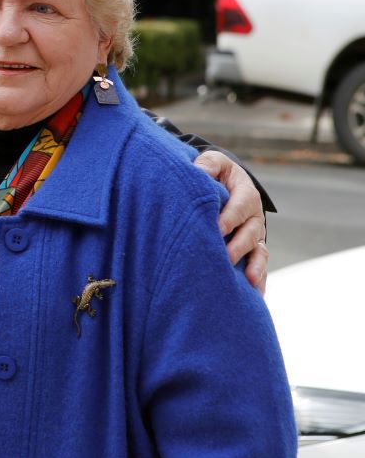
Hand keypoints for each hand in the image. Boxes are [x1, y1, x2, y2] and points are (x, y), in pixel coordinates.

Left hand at [194, 151, 267, 294]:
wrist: (225, 182)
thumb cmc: (215, 173)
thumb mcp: (213, 162)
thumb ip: (207, 164)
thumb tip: (198, 171)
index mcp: (245, 193)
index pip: (239, 205)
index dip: (230, 217)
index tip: (217, 228)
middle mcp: (254, 216)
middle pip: (251, 232)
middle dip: (239, 245)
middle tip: (226, 256)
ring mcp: (255, 234)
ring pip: (259, 251)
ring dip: (255, 265)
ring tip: (247, 279)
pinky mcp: (253, 249)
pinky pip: (259, 265)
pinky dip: (259, 279)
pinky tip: (255, 295)